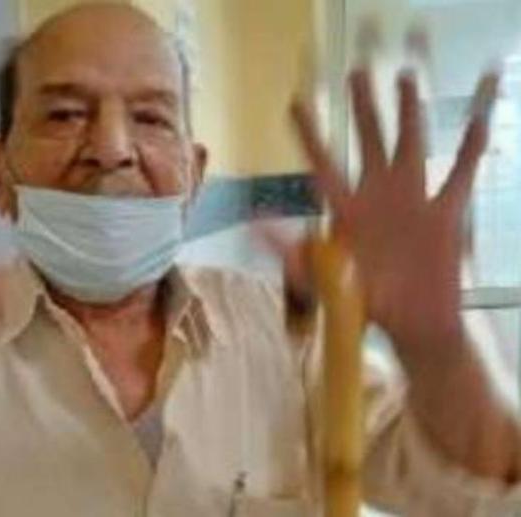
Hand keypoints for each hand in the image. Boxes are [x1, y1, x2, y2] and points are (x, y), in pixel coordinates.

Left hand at [289, 69, 497, 351]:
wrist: (410, 324)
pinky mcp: (443, 214)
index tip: (296, 102)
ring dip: (408, 113)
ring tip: (404, 78)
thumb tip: (254, 224)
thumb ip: (289, 250)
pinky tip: (477, 121)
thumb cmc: (365, 305)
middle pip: (368, 141)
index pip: (323, 163)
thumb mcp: (322, 278)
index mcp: (346, 210)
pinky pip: (459, 175)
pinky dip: (469, 149)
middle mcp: (377, 197)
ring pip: (410, 145)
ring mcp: (411, 201)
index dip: (309, 133)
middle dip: (362, 107)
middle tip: (356, 73)